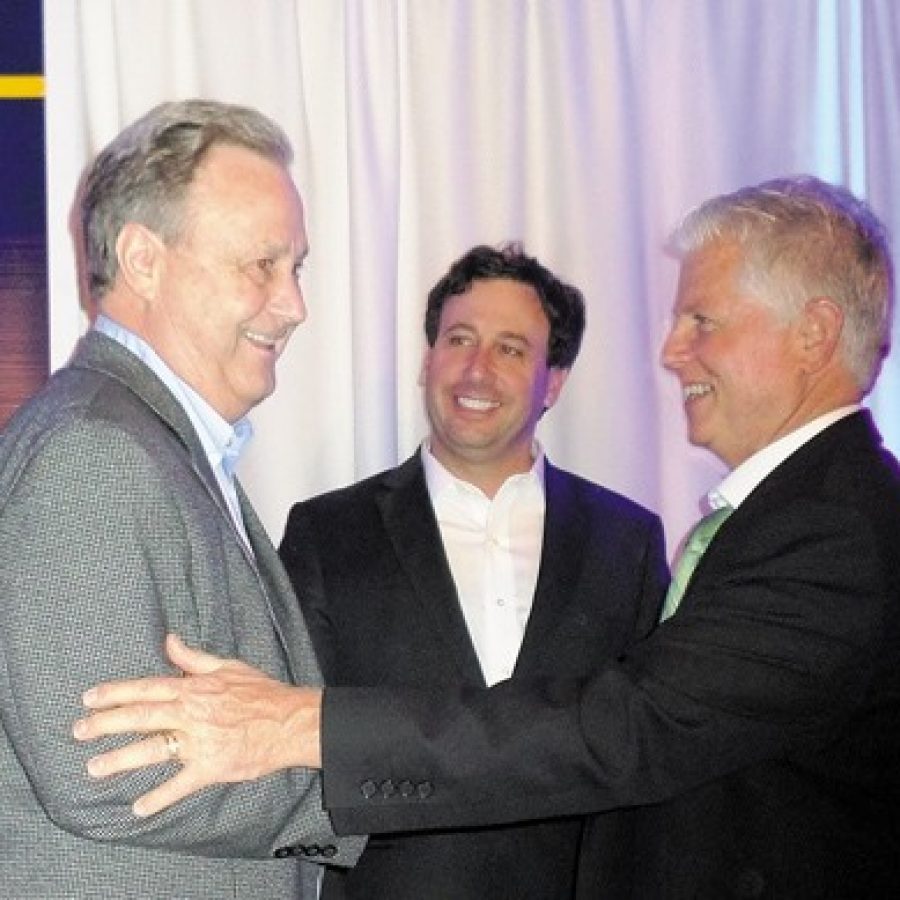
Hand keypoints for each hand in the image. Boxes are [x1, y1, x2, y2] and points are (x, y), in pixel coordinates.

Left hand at [73, 634, 322, 816]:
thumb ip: (193, 657)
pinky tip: (139, 808)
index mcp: (194, 688)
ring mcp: (200, 741)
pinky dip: (160, 797)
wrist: (290, 720)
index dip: (116, 692)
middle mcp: (192, 713)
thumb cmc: (261, 692)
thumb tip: (169, 640)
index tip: (89, 698)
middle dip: (106, 723)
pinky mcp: (212, 767)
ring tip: (94, 768)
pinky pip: (180, 784)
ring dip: (121, 759)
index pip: (147, 688)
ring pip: (153, 749)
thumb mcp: (228, 665)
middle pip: (141, 717)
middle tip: (79, 731)